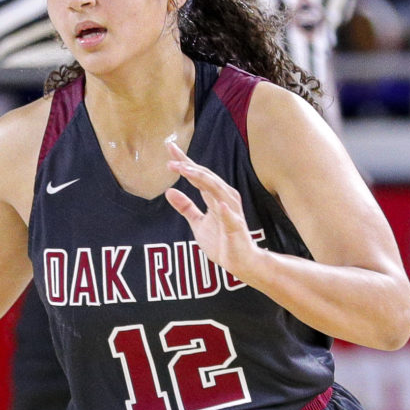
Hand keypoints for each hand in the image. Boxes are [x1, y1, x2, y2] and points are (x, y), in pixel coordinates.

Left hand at [163, 140, 262, 282]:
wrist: (241, 262)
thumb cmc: (222, 241)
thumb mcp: (198, 223)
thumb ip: (186, 207)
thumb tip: (168, 191)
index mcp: (215, 196)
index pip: (198, 174)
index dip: (184, 161)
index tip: (169, 147)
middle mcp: (225, 198)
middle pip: (206, 177)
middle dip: (190, 167)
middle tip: (171, 160)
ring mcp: (232, 212)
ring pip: (217, 190)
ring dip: (201, 179)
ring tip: (185, 170)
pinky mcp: (236, 228)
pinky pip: (231, 217)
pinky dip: (225, 210)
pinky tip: (218, 204)